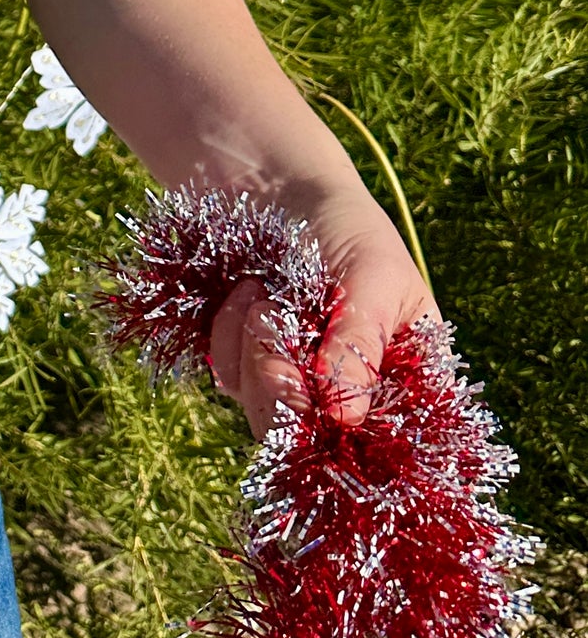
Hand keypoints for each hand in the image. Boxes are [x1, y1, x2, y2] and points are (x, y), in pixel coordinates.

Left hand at [208, 176, 432, 438]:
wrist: (276, 190)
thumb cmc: (345, 228)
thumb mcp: (373, 276)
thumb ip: (361, 342)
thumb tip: (346, 417)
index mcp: (409, 383)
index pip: (397, 447)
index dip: (361, 445)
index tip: (329, 413)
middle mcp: (355, 399)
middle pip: (321, 442)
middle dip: (288, 387)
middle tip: (274, 319)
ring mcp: (301, 390)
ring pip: (268, 415)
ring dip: (255, 349)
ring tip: (264, 291)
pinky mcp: (252, 373)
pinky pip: (231, 380)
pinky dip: (229, 336)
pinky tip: (245, 292)